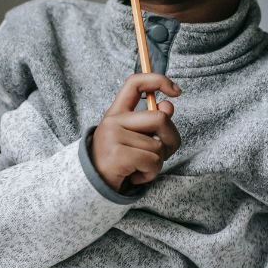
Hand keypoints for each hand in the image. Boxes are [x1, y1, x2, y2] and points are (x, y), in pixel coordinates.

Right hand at [90, 73, 181, 192]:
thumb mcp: (135, 138)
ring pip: (158, 146)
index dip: (158, 80)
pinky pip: (152, 161)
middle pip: (160, 119)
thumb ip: (152, 122)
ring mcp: (113, 136)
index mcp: (117, 112)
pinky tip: (136, 176)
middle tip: (161, 154)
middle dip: (171, 140)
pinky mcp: (117, 155)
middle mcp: (113, 120)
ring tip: (140, 168)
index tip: (177, 92)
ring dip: (157, 163)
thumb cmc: (118, 162)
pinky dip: (151, 174)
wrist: (91, 187)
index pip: (135, 83)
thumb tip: (168, 106)